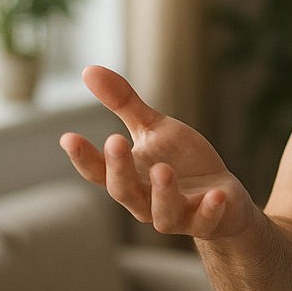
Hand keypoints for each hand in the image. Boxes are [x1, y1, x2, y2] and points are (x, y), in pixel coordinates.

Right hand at [60, 65, 253, 239]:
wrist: (223, 197)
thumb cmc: (181, 161)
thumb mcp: (154, 128)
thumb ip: (124, 104)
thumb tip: (88, 69)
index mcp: (130, 177)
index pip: (99, 172)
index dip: (83, 157)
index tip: (68, 136)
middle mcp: (147, 202)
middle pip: (124, 192)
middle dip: (119, 169)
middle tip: (115, 140)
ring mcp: (178, 214)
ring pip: (162, 214)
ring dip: (162, 193)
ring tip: (162, 170)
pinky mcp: (208, 220)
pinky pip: (206, 220)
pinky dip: (210, 209)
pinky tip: (217, 194)